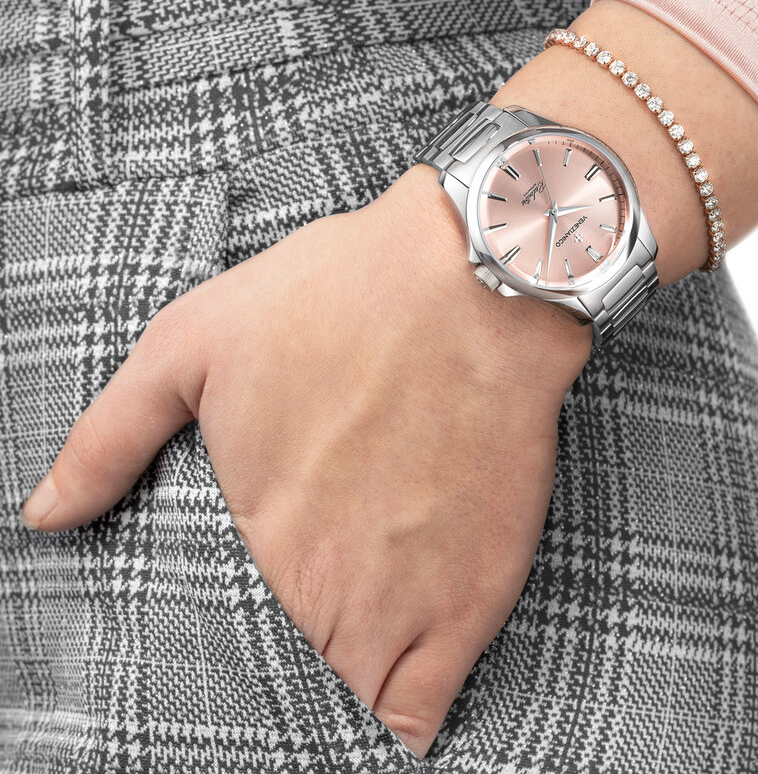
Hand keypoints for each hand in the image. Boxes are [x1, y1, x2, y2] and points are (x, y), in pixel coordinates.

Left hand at [18, 163, 592, 759]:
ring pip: (366, 700)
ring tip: (365, 642)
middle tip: (323, 617)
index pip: (235, 643)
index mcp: (257, 537)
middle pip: (306, 674)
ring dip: (358, 682)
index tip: (270, 608)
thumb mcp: (191, 343)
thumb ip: (109, 439)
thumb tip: (43, 517)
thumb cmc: (334, 297)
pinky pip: (434, 701)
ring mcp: (409, 596)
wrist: (469, 282)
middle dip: (309, 655)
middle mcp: (328, 588)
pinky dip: (415, 707)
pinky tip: (410, 674)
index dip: (253, 633)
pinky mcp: (480, 587)